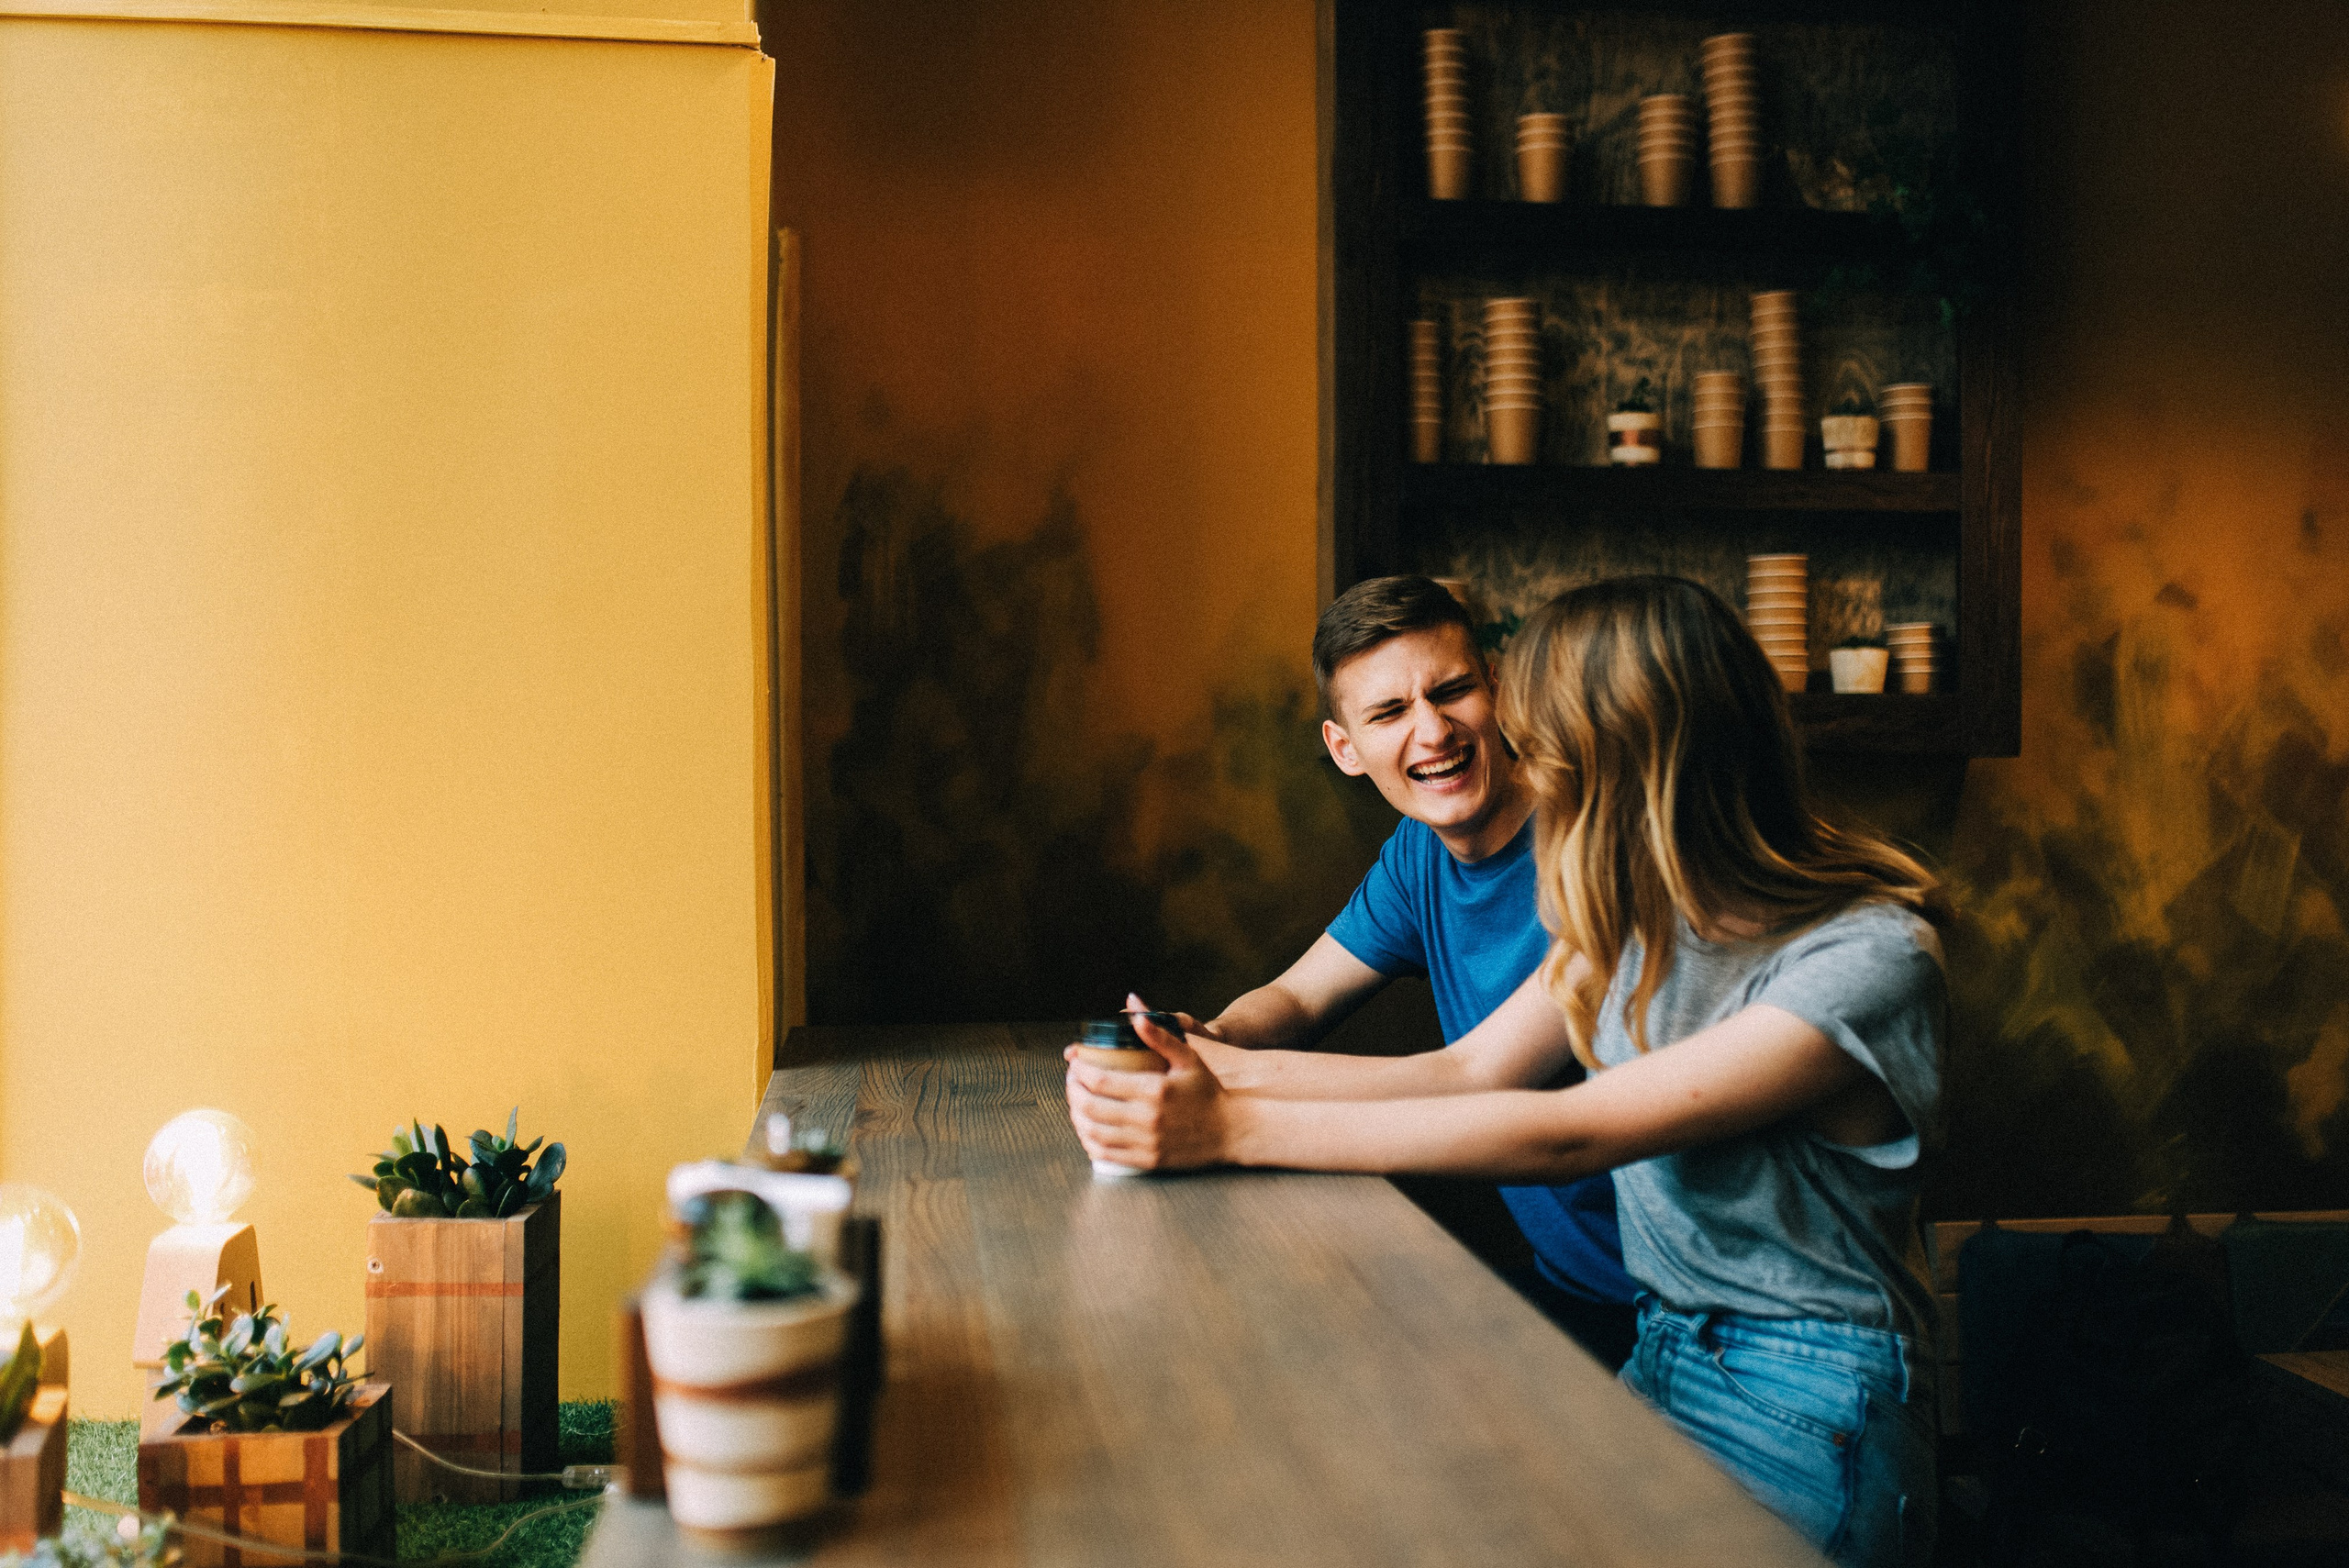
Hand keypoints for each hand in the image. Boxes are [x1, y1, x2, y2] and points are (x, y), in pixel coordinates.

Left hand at [1064, 996, 1235, 1169]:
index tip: (1075, 1063)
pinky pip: (1107, 1154)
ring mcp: (1147, 1142)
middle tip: (1072, 1081)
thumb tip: (1134, 1009)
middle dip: (1073, 1091)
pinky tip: (1087, 1130)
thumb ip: (1158, 1035)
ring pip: (1094, 1132)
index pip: (1101, 1080)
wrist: (1233, 1130)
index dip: (1079, 1071)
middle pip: (1091, 1106)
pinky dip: (1089, 1142)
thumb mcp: (1188, 1058)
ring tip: (1076, 1103)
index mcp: (1154, 1090)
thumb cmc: (1209, 1092)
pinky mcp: (1148, 1160)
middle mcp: (1147, 1118)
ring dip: (1077, 1116)